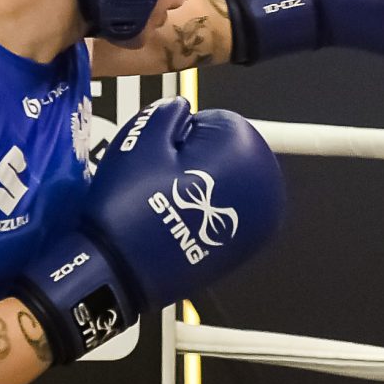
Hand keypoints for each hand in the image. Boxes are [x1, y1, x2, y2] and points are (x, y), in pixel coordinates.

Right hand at [13, 98, 285, 362]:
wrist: (120, 273)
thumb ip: (169, 112)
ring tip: (166, 203)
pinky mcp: (245, 250)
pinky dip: (203, 214)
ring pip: (227, 188)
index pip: (219, 123)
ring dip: (200, 189)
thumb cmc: (128, 205)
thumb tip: (184, 110)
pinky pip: (223, 217)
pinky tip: (176, 222)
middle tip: (160, 181)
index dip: (182, 134)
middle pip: (227, 157)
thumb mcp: (140, 140)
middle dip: (196, 162)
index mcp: (244, 152)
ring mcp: (258, 224)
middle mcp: (264, 189)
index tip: (162, 153)